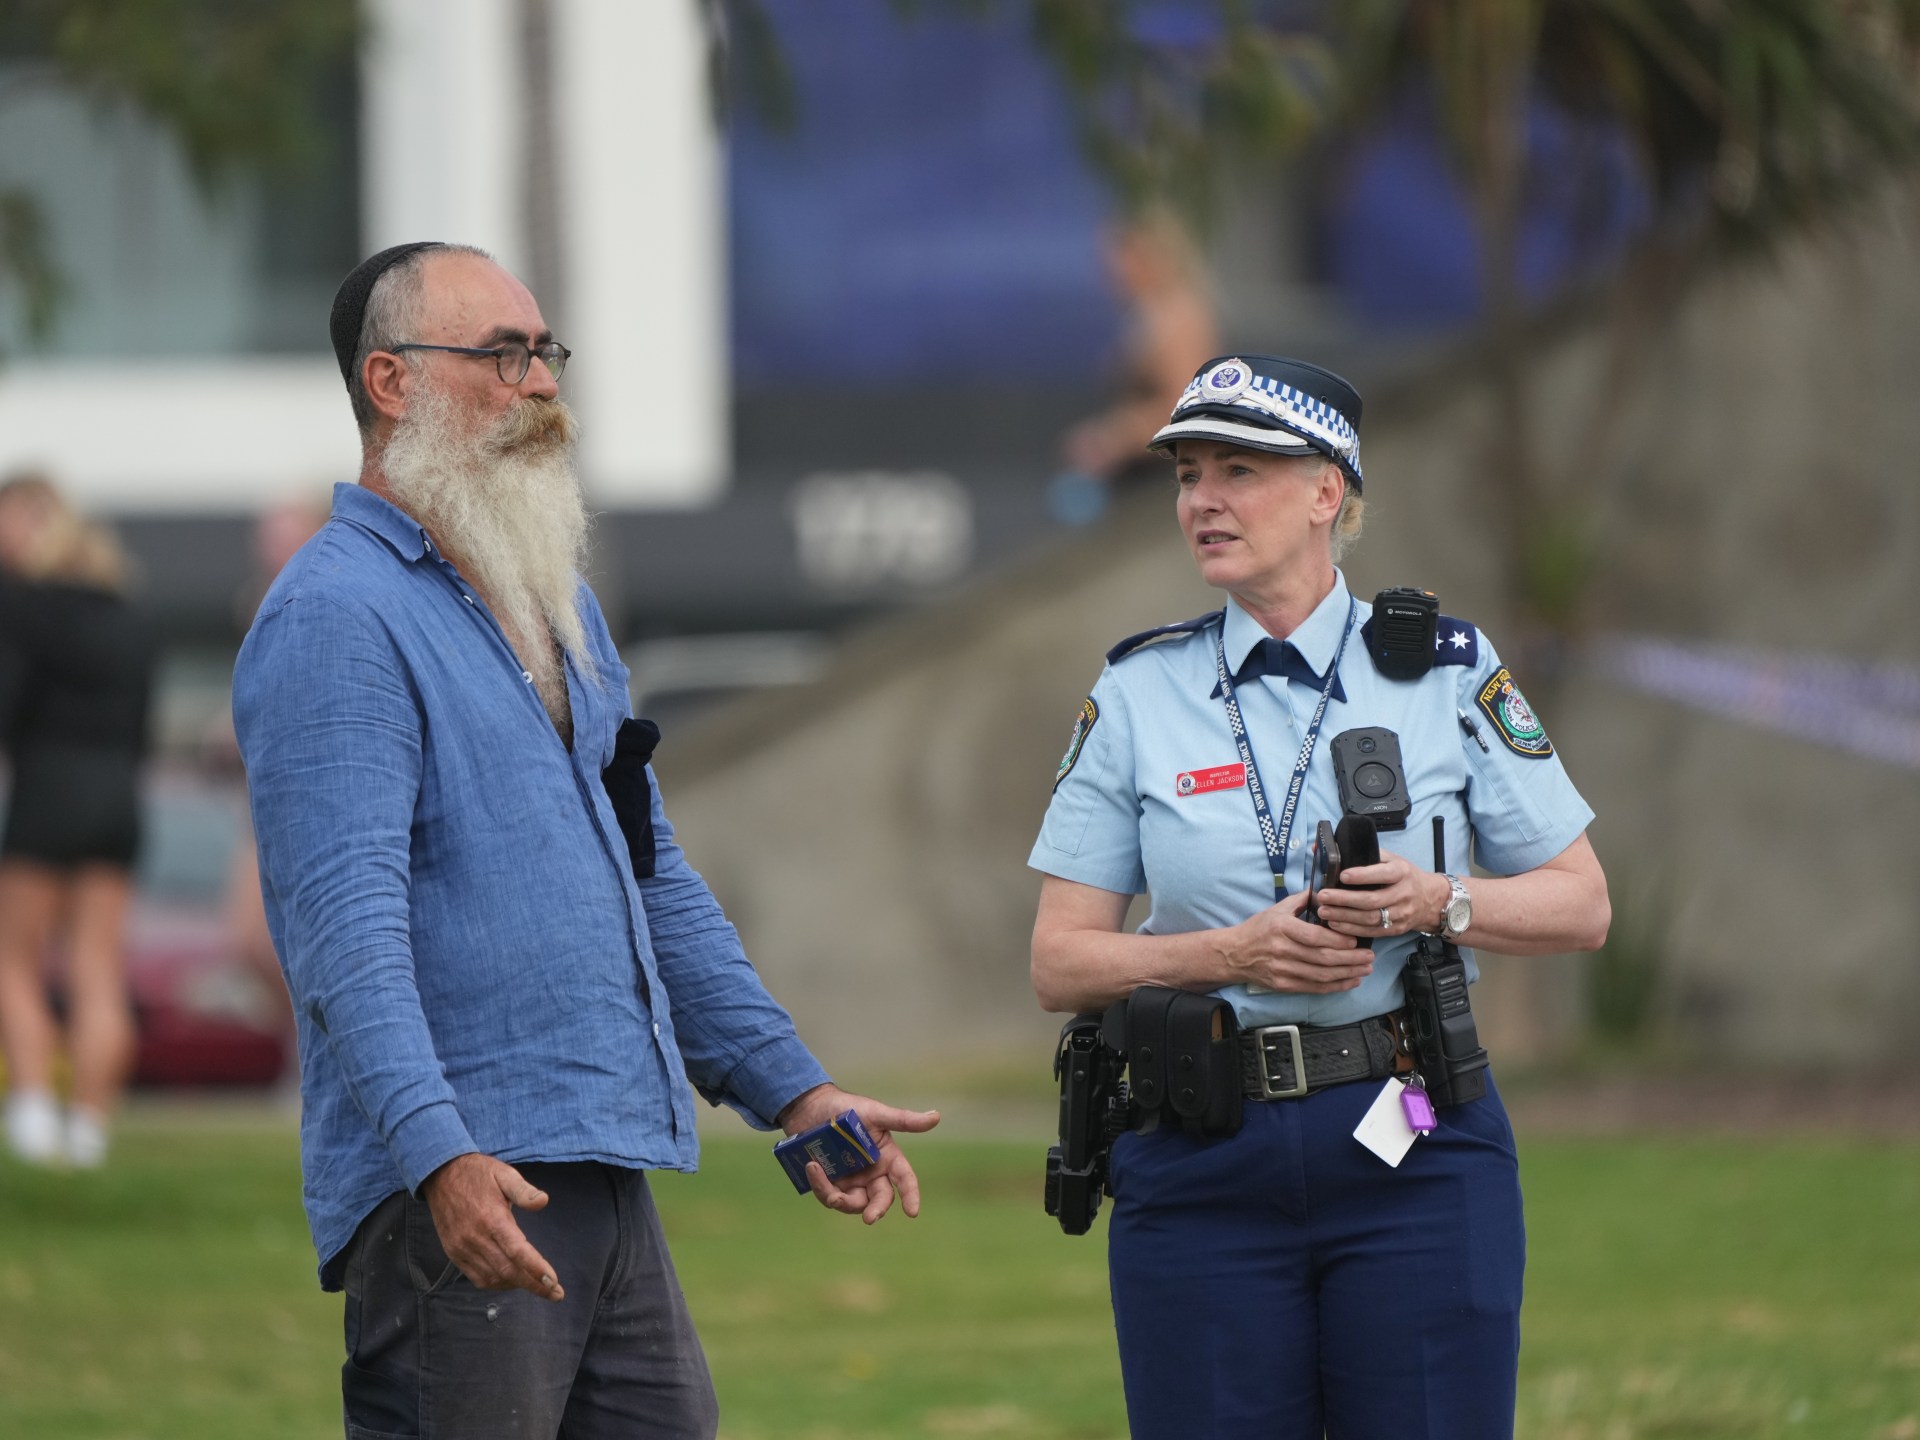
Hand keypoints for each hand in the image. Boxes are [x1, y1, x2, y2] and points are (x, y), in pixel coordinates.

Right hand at [419, 1153, 564, 1300]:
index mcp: (492, 1218)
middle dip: (534, 1285)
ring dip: (517, 1285)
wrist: (441, 1175)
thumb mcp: (504, 1173)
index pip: (517, 1251)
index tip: (554, 1282)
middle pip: (508, 1270)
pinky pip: (477, 1278)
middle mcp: (476, 1238)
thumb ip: (524, 1190)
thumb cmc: (478, 1174)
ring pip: (493, 1277)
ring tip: (538, 1287)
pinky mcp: (454, 1253)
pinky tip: (512, 1281)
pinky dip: (496, 1284)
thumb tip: (543, 1202)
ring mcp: (462, 1248)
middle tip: (556, 1293)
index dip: (536, 1269)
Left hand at [778, 1084, 940, 1224]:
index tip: (912, 1212)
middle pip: (880, 1199)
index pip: (904, 1180)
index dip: (910, 1195)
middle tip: (870, 1217)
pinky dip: (820, 1185)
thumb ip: (904, 1120)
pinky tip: (812, 1167)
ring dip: (840, 1199)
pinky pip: (829, 1195)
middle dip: (876, 1210)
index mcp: (887, 1158)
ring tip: (823, 1180)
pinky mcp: (830, 1184)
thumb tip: (936, 1116)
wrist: (810, 1108)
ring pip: (853, 1203)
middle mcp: (871, 1174)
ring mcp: (851, 1181)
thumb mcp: (876, 1113)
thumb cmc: (847, 1107)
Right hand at [1224, 890, 1375, 993]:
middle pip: (1322, 958)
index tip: (1355, 939)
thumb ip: (1302, 900)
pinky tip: (1351, 981)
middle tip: (1369, 956)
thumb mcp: (1277, 908)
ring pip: (1321, 975)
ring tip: (1365, 969)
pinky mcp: (1284, 985)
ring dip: (1347, 973)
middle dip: (1350, 959)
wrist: (1234, 954)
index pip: (1314, 937)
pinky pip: (1314, 988)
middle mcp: (1281, 950)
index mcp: (1281, 927)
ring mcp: (1282, 970)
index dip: (1338, 941)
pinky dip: (1336, 986)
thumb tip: (1328, 892)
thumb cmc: (1258, 928)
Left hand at [1312, 853, 1448, 940]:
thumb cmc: (1404, 876)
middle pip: (1372, 900)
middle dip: (1344, 899)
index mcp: (1401, 872)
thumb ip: (1365, 853)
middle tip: (1323, 896)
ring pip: (1370, 918)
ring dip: (1344, 916)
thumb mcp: (1392, 859)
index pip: (1382, 874)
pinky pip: (1372, 931)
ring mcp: (1401, 913)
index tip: (1342, 875)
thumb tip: (1329, 849)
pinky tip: (1335, 923)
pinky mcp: (1397, 929)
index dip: (1362, 876)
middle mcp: (1403, 893)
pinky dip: (1352, 929)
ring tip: (1324, 911)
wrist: (1431, 899)